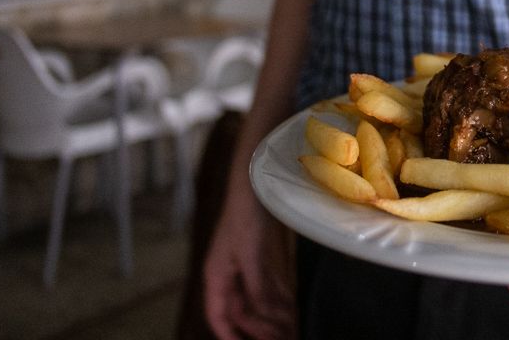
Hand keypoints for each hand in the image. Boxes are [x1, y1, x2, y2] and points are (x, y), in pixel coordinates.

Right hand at [204, 189, 294, 339]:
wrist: (254, 184)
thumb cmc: (244, 216)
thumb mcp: (250, 254)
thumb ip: (256, 286)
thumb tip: (264, 314)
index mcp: (216, 277)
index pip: (218, 316)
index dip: (229, 336)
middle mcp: (228, 276)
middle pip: (242, 313)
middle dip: (259, 330)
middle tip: (281, 339)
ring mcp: (245, 267)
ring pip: (257, 302)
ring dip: (272, 317)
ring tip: (291, 329)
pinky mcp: (260, 258)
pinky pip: (269, 287)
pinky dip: (279, 299)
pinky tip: (292, 309)